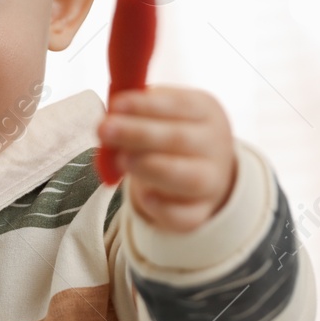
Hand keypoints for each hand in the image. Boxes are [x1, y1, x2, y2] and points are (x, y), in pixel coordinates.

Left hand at [97, 86, 237, 233]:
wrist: (203, 172)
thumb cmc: (172, 135)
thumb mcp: (161, 115)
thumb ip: (137, 112)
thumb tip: (110, 113)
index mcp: (206, 112)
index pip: (180, 105)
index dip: (146, 105)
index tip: (115, 105)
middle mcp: (215, 146)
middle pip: (180, 139)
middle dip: (139, 134)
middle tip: (104, 130)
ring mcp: (212, 182)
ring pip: (188, 178)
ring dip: (151, 168)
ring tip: (121, 160)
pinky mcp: (201, 212)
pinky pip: (185, 215)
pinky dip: (163, 207)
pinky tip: (144, 197)